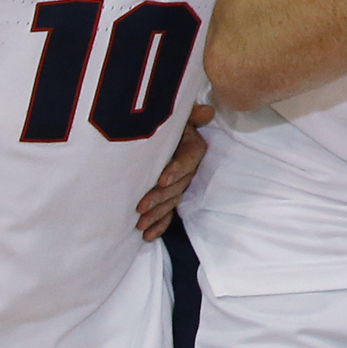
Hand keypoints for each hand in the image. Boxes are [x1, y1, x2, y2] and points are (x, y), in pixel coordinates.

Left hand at [135, 102, 212, 240]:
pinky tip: (148, 236)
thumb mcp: (172, 114)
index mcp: (191, 146)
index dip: (177, 169)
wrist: (142, 132)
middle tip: (140, 207)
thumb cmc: (157, 120)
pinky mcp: (167, 196)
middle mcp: (187, 167)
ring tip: (139, 225)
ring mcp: (178, 184)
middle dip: (160, 197)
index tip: (161, 179)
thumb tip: (207, 111)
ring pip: (172, 201)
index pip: (189, 158)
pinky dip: (159, 225)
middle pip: (179, 184)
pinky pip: (168, 214)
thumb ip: (188, 114)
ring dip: (157, 214)